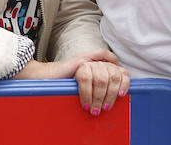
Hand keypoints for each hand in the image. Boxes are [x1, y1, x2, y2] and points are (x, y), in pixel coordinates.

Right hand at [14, 48, 129, 113]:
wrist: (46, 77)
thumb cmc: (68, 83)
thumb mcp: (90, 84)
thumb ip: (102, 86)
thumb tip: (114, 99)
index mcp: (104, 65)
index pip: (122, 71)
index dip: (125, 83)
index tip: (121, 95)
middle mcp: (99, 60)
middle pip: (114, 76)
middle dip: (110, 96)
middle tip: (103, 109)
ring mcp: (89, 60)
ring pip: (102, 79)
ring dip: (99, 98)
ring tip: (94, 109)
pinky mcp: (79, 63)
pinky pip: (87, 79)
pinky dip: (87, 94)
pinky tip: (86, 103)